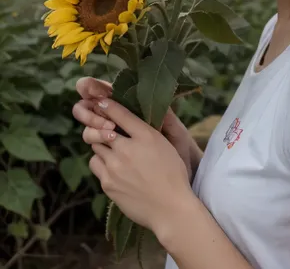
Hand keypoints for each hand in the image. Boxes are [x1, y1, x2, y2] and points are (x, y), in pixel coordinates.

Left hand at [83, 98, 194, 239]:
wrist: (170, 208)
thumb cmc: (172, 174)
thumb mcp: (165, 145)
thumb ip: (146, 132)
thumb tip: (130, 121)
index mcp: (146, 136)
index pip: (120, 113)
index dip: (108, 105)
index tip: (101, 101)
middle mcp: (128, 148)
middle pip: (103, 130)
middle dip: (104, 130)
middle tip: (108, 132)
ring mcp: (115, 167)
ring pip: (96, 147)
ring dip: (102, 147)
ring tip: (113, 152)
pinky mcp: (107, 183)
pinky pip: (96, 164)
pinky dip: (101, 163)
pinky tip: (113, 168)